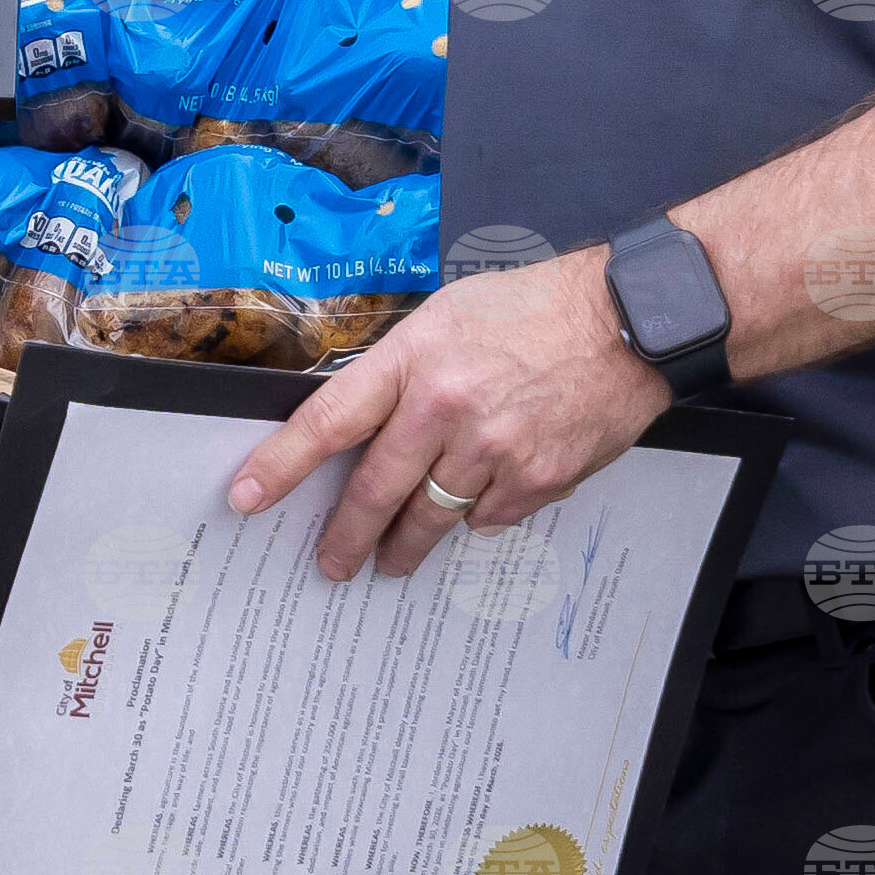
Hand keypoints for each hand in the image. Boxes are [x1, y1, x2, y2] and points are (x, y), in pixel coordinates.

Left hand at [228, 248, 668, 579]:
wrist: (626, 320)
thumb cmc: (532, 309)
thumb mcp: (447, 318)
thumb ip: (401, 371)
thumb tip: (360, 423)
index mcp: (414, 360)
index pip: (328, 420)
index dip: (281, 464)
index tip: (247, 497)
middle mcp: (445, 407)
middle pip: (375, 489)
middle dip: (346, 536)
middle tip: (330, 564)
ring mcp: (493, 448)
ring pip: (431, 515)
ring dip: (406, 545)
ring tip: (393, 561)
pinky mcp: (538, 477)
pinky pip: (489, 518)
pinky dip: (479, 517)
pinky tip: (480, 504)